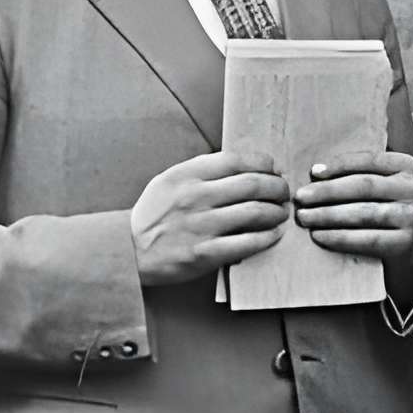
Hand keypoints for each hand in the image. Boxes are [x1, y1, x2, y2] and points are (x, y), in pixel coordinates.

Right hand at [129, 155, 291, 285]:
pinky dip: (268, 237)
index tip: (274, 170)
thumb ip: (202, 171)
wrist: (127, 251)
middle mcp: (195, 197)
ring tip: (282, 213)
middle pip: (253, 184)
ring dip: (277, 212)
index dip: (265, 164)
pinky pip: (248, 242)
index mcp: (187, 175)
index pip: (238, 159)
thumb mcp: (169, 181)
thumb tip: (244, 166)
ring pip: (256, 212)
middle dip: (278, 188)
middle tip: (285, 193)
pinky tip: (274, 234)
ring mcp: (201, 226)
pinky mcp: (205, 253)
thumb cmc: (154, 215)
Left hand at [293, 148, 412, 264]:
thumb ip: (352, 171)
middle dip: (328, 192)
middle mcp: (412, 188)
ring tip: (305, 217)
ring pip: (364, 213)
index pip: (370, 160)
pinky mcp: (403, 241)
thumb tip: (315, 173)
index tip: (313, 172)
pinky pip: (367, 239)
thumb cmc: (377, 200)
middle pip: (364, 186)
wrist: (402, 235)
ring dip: (329, 215)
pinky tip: (319, 235)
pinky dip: (340, 237)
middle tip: (301, 197)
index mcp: (404, 165)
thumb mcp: (374, 178)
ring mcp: (410, 216)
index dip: (340, 165)